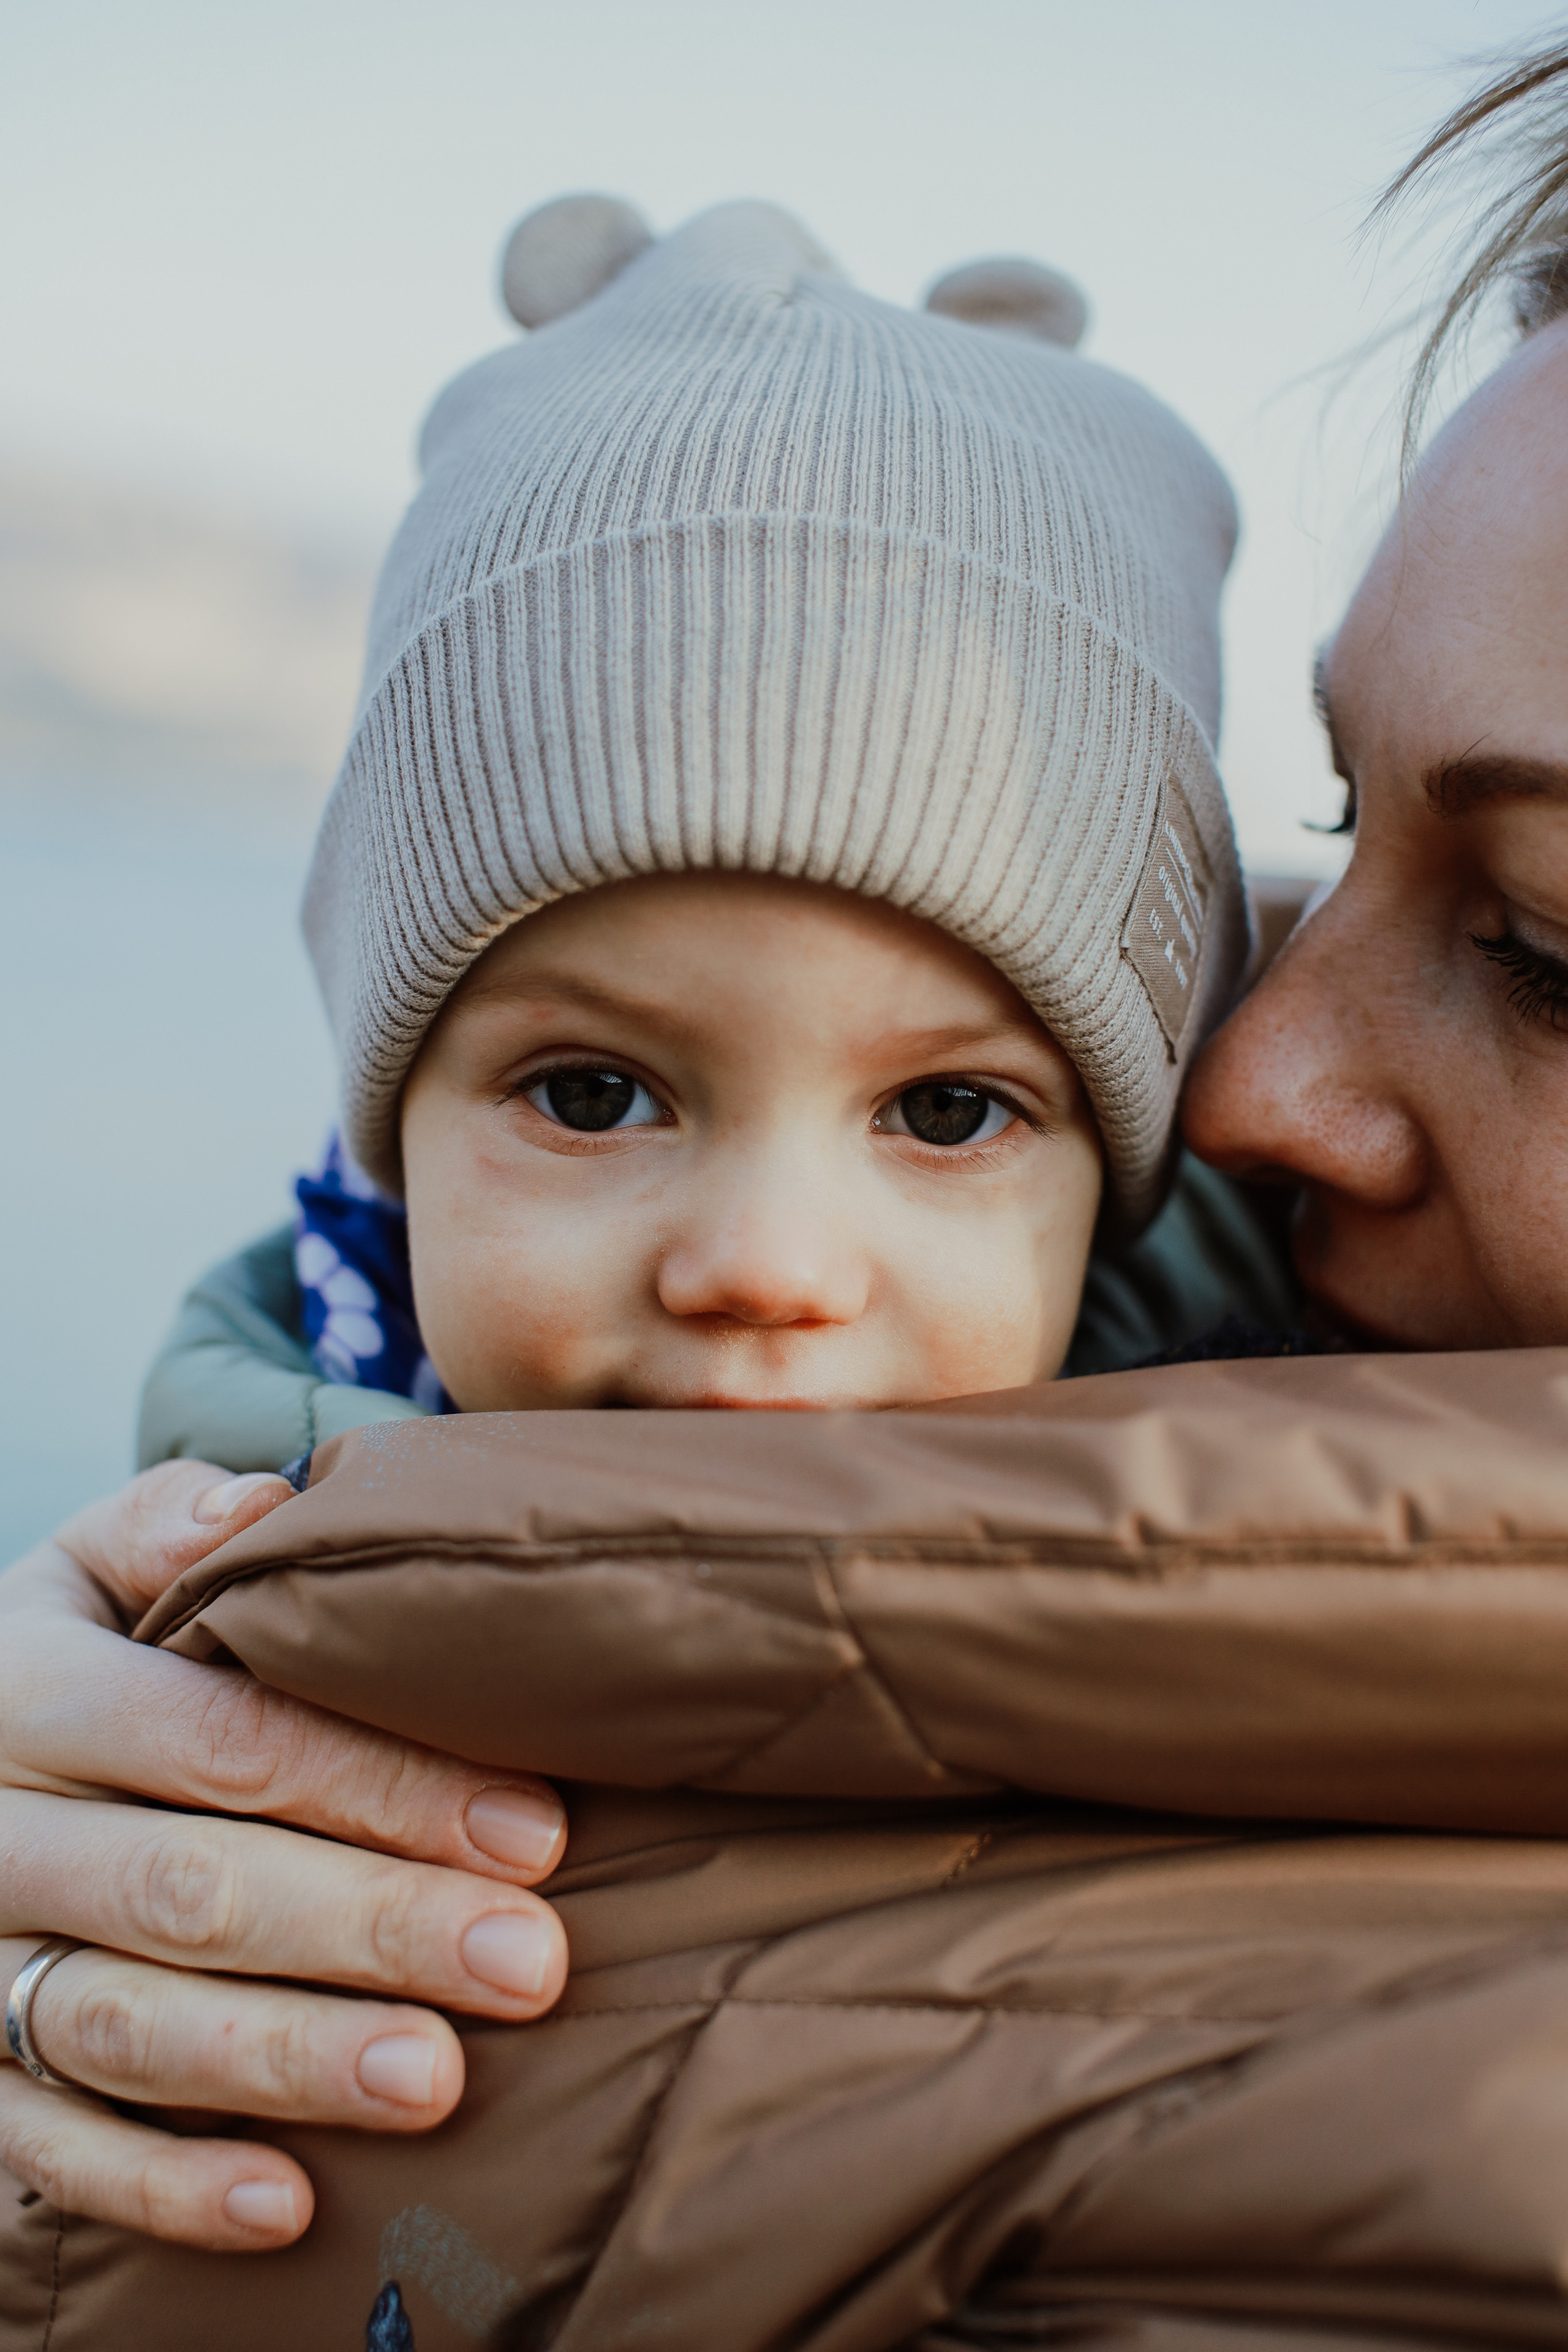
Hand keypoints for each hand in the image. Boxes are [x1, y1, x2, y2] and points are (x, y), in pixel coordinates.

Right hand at [0, 1461, 567, 2252]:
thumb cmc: (86, 1656)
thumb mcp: (94, 1569)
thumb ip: (169, 1525)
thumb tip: (264, 1508)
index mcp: (28, 1693)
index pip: (221, 1741)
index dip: (379, 1787)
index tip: (533, 1831)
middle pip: (192, 1890)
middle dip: (369, 1929)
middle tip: (527, 1964)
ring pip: (127, 2026)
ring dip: (288, 2061)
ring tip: (435, 2081)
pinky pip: (54, 2150)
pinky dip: (165, 2187)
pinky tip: (289, 2206)